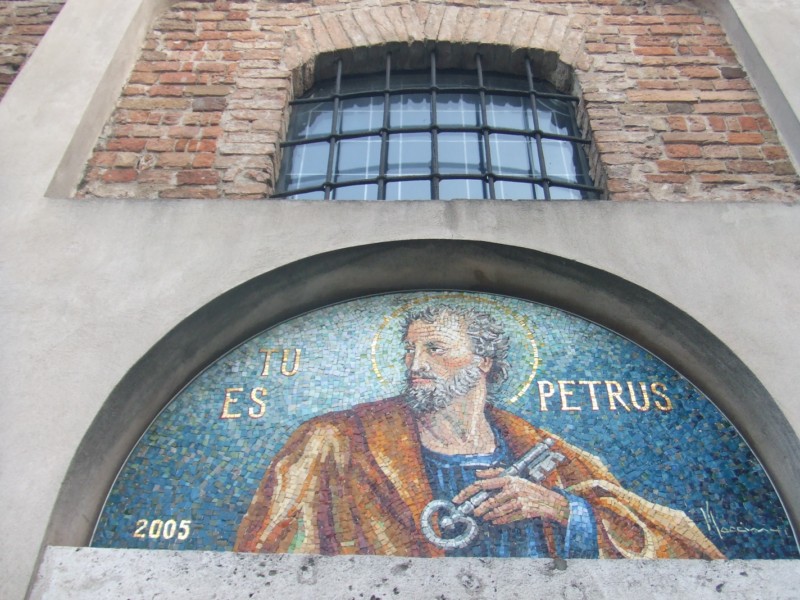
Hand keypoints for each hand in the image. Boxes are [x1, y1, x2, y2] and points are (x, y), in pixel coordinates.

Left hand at [452, 468, 569, 526]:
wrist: (549, 501)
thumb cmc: (529, 489)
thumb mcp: (514, 478)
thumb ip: (495, 474)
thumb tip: (477, 473)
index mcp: (509, 478)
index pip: (483, 484)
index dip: (468, 491)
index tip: (458, 499)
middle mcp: (514, 487)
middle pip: (489, 500)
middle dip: (479, 507)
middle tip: (473, 512)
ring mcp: (520, 499)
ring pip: (498, 510)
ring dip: (488, 515)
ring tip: (483, 517)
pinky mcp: (525, 511)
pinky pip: (508, 517)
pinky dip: (500, 520)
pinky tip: (494, 521)